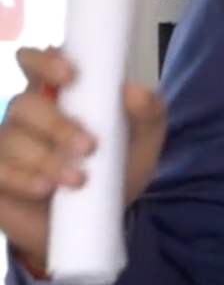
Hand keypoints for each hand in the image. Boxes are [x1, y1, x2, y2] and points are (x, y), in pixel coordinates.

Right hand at [0, 47, 166, 272]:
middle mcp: (28, 116)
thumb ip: (149, 113)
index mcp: (60, 95)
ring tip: (77, 180)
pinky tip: (45, 189)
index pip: (35, 62)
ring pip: (10, 138)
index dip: (44, 61)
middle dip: (56, 124)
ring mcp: (8, 146)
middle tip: (88, 146)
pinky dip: (23, 178)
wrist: (103, 222)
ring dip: (46, 159)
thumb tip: (134, 91)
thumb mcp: (144, 142)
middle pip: (24, 103)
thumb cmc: (118, 170)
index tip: (70, 75)